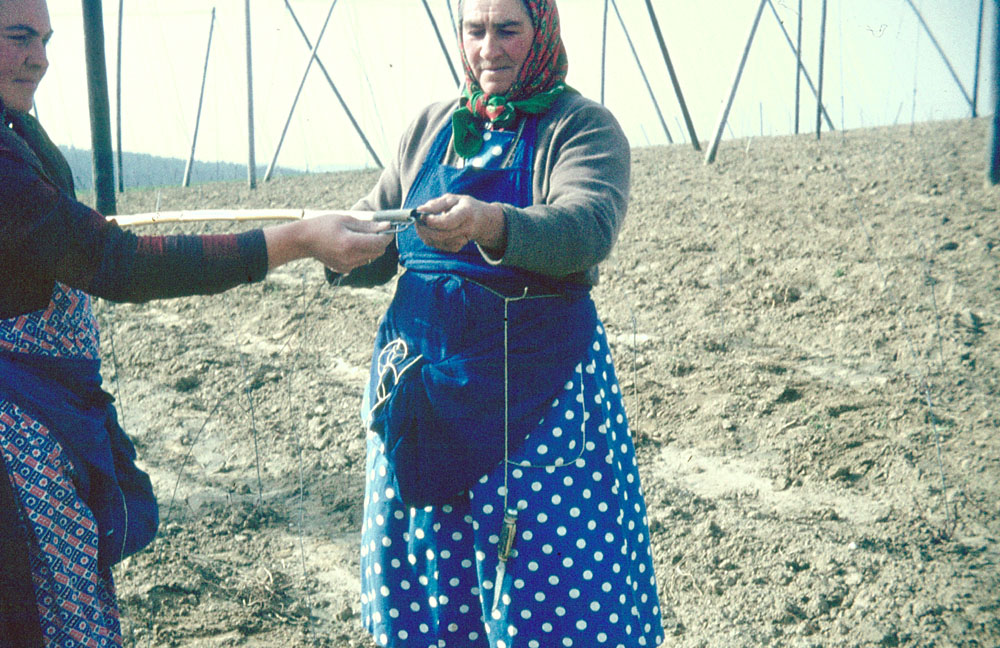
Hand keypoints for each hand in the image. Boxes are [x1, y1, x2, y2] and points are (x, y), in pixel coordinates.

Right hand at [263, 213, 391, 272]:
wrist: (304, 240)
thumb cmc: (324, 225)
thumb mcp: (346, 219)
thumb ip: (368, 225)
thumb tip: (387, 226)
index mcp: (351, 243)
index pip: (379, 243)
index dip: (387, 236)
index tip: (388, 228)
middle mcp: (350, 257)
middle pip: (378, 252)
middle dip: (380, 241)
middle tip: (374, 230)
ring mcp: (347, 266)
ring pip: (371, 257)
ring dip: (370, 247)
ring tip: (357, 236)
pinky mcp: (344, 269)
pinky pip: (361, 261)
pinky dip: (362, 253)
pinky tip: (350, 245)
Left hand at [415, 193, 506, 253]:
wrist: (481, 220)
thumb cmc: (463, 206)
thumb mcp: (452, 199)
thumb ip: (435, 204)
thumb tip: (419, 210)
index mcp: (466, 213)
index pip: (448, 222)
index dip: (432, 221)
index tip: (420, 215)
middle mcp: (466, 229)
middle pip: (440, 235)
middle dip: (424, 228)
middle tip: (416, 220)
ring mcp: (462, 240)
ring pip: (437, 242)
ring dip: (424, 233)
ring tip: (420, 223)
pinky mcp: (457, 247)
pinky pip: (437, 246)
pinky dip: (429, 238)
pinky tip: (429, 230)